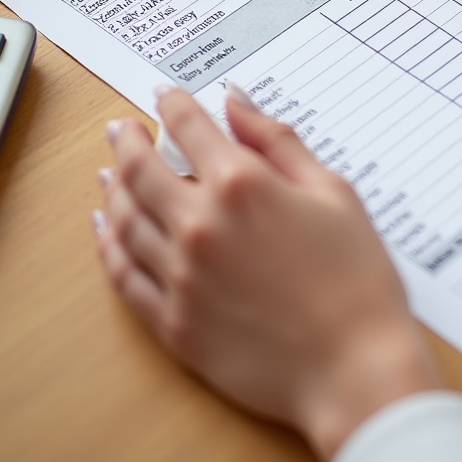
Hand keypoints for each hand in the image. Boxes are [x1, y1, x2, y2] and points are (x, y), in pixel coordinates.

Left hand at [95, 86, 438, 461]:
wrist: (354, 368)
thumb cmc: (356, 277)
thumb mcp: (332, 191)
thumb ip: (278, 142)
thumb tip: (237, 104)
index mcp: (242, 184)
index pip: (190, 127)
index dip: (173, 103)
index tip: (165, 94)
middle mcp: (200, 225)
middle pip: (142, 170)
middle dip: (128, 142)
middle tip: (121, 129)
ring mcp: (181, 277)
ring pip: (125, 221)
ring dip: (112, 189)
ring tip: (108, 173)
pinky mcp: (174, 324)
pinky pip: (125, 278)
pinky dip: (108, 247)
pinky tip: (105, 231)